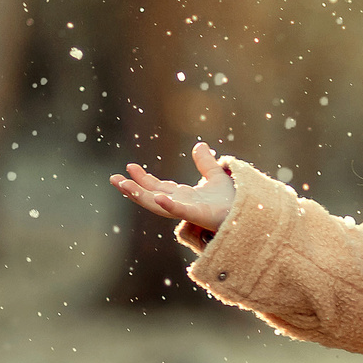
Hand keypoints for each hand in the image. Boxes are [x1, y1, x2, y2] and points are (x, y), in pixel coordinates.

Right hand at [111, 141, 236, 234]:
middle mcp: (181, 205)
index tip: (129, 167)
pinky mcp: (201, 216)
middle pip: (151, 197)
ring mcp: (189, 211)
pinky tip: (158, 197)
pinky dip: (169, 205)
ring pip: (158, 206)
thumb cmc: (234, 203)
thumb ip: (206, 163)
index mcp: (183, 197)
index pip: (157, 187)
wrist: (250, 215)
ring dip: (140, 196)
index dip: (142, 179)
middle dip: (132, 189)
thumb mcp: (217, 177)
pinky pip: (182, 212)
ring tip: (124, 186)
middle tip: (113, 179)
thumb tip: (200, 145)